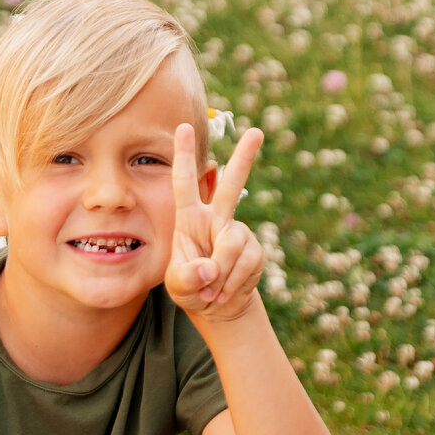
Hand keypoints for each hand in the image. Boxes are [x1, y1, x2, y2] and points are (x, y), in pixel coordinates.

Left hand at [165, 122, 264, 322]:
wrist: (217, 307)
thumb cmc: (190, 288)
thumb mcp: (177, 286)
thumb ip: (187, 277)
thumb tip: (210, 268)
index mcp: (190, 218)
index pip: (184, 184)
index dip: (183, 157)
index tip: (182, 127)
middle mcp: (216, 219)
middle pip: (230, 186)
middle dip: (244, 159)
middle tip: (256, 132)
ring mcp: (237, 233)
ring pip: (231, 245)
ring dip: (220, 276)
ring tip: (211, 292)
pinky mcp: (253, 251)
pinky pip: (244, 264)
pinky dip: (231, 284)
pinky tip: (225, 292)